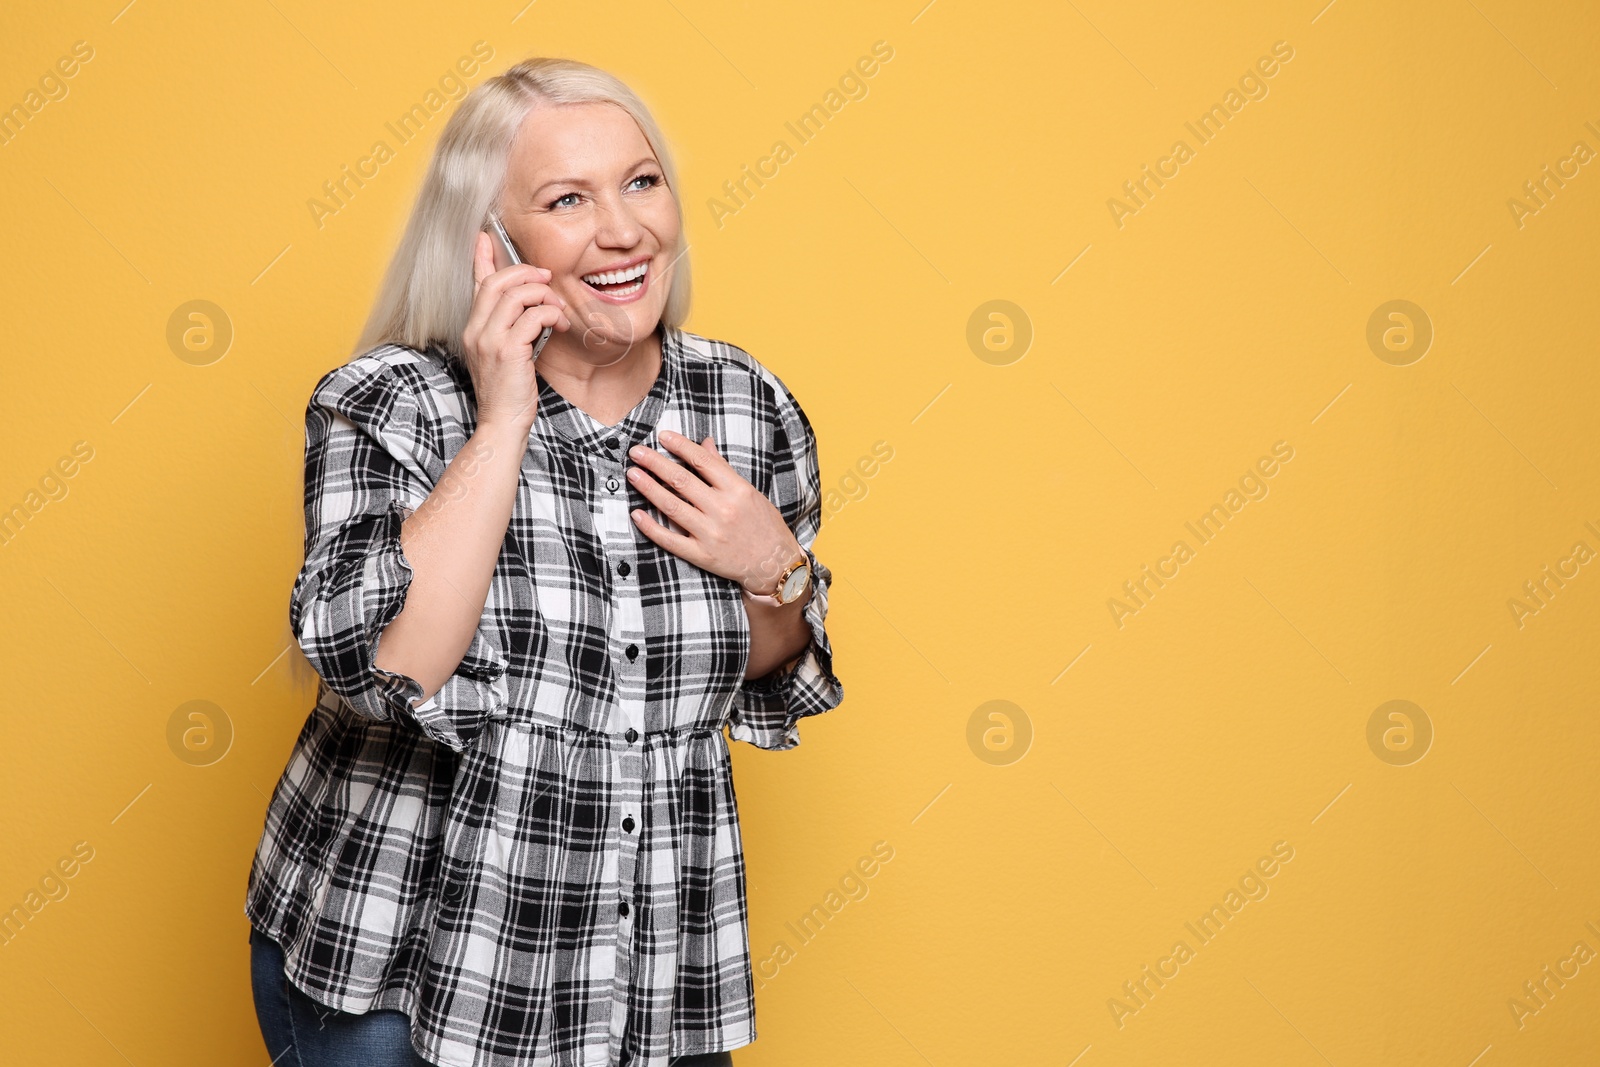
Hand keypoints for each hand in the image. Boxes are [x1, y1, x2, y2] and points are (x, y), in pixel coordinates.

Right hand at [462, 231, 572, 431]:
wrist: (502, 424)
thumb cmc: (508, 393)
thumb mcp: (506, 355)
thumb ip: (512, 329)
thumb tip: (530, 308)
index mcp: (473, 329)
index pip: (476, 285)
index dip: (482, 258)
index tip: (485, 237)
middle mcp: (476, 330)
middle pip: (497, 282)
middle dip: (525, 272)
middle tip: (546, 278)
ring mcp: (489, 340)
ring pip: (515, 295)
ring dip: (543, 295)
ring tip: (558, 309)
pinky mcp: (507, 351)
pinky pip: (532, 316)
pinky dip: (550, 314)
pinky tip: (559, 325)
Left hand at [626, 429, 803, 594]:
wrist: (776, 565)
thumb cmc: (764, 526)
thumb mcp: (750, 492)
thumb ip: (724, 469)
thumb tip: (705, 443)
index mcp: (737, 490)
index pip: (702, 461)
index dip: (680, 446)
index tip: (662, 436)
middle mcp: (723, 510)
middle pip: (681, 481)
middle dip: (655, 463)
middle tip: (636, 452)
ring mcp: (710, 534)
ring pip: (671, 506)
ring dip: (648, 488)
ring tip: (633, 474)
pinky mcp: (702, 555)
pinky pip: (670, 540)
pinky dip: (651, 527)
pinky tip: (636, 514)